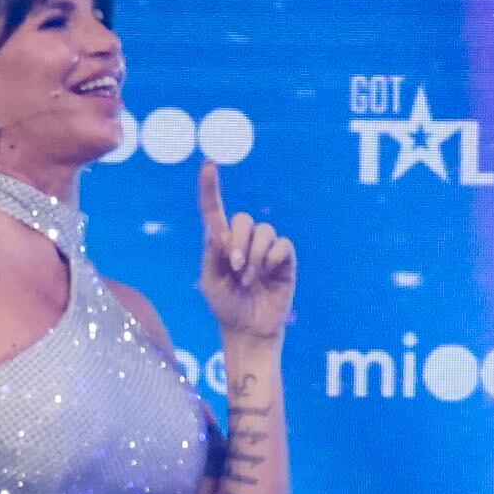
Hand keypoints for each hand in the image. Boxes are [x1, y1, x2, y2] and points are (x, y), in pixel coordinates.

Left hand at [196, 159, 293, 343]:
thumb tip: (215, 229)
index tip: (208, 164)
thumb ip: (212, 255)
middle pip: (242, 219)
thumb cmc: (226, 306)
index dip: (210, 188)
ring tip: (249, 278)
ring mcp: (266, 249)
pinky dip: (272, 260)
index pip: (214, 210)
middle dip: (238, 242)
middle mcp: (243, 241)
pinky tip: (267, 276)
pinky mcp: (285, 259)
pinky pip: (282, 245)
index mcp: (219, 244)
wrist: (249, 328)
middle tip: (235, 267)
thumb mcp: (210, 282)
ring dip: (255, 256)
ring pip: (264, 232)